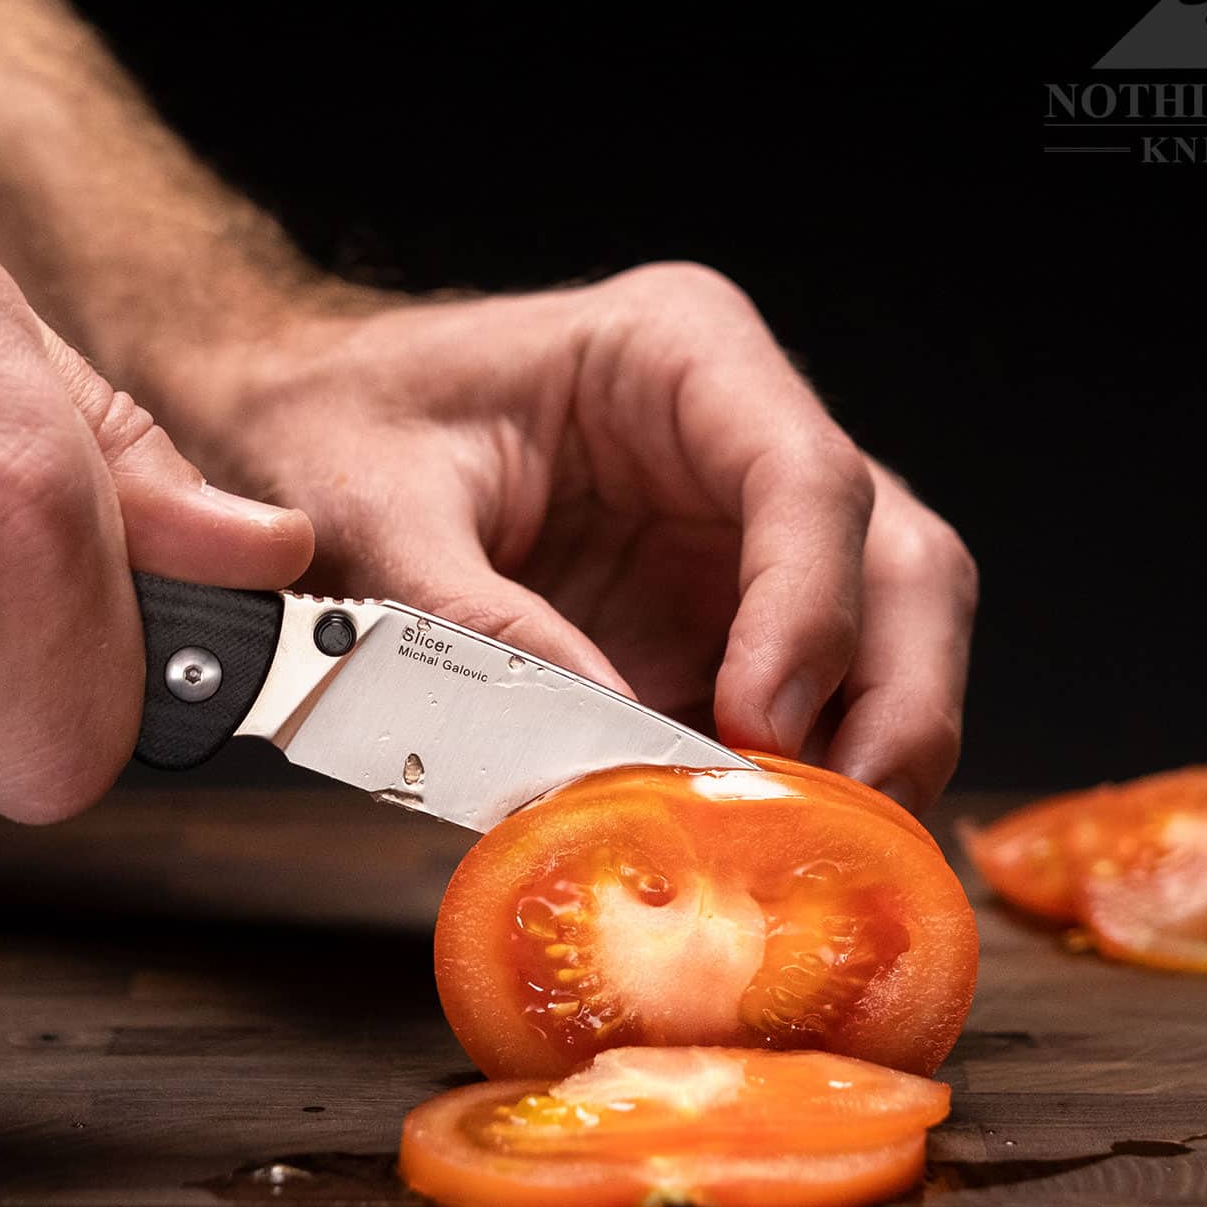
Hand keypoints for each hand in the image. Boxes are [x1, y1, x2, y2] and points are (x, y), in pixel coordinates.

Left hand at [150, 263, 976, 814]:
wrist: (305, 421)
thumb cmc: (339, 425)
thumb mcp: (375, 509)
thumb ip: (471, 619)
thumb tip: (591, 745)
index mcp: (679, 352)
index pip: (806, 475)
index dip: (812, 611)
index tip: (759, 726)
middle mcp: (742, 432)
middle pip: (900, 559)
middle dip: (893, 698)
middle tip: (840, 825)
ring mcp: (748, 528)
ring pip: (892, 632)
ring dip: (872, 747)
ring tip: (812, 854)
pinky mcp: (727, 612)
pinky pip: (815, 695)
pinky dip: (809, 774)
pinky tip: (767, 845)